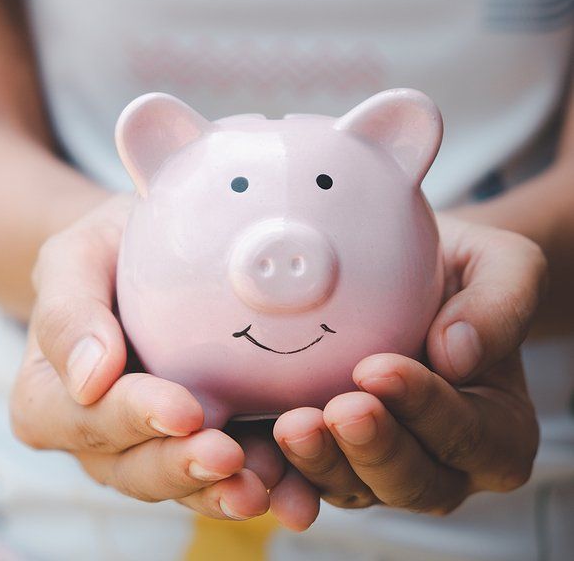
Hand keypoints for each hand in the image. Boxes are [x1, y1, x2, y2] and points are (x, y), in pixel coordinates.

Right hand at [10, 195, 271, 519]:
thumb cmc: (104, 255)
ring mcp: (150, 452)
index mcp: (49, 401)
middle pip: (134, 470)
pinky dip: (265, 488)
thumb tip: (90, 377)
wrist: (145, 256)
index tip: (182, 410)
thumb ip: (67, 311)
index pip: (85, 420)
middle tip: (228, 455)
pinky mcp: (202, 451)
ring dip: (224, 491)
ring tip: (268, 484)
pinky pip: (227, 481)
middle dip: (183, 468)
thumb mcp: (73, 258)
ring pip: (183, 488)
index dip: (133, 419)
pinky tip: (295, 490)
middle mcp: (96, 442)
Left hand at [271, 216, 545, 523]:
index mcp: (495, 429)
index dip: (426, 408)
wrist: (399, 267)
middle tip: (339, 409)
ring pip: (351, 489)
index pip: (468, 433)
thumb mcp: (498, 264)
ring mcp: (375, 468)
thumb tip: (458, 354)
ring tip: (293, 426)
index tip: (379, 369)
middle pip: (410, 479)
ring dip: (319, 464)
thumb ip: (500, 303)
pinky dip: (278, 475)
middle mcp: (439, 462)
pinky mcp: (323, 460)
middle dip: (372, 447)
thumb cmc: (453, 270)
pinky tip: (254, 461)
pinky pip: (299, 480)